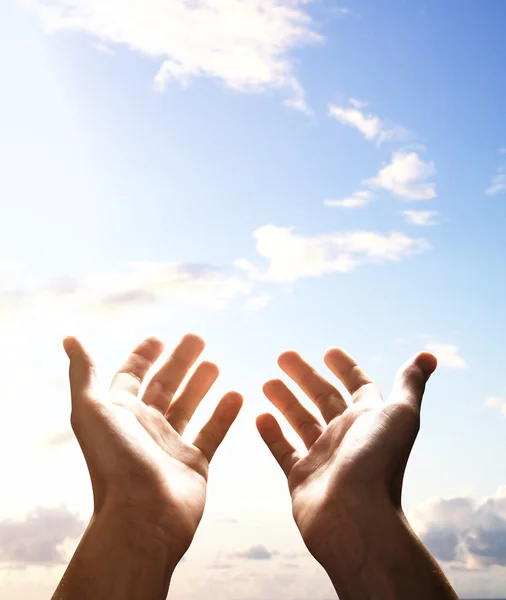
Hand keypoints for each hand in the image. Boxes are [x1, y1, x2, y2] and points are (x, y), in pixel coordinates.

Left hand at [65, 333, 242, 562]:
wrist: (143, 516)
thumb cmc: (115, 461)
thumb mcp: (92, 409)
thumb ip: (85, 373)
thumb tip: (70, 339)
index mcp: (120, 414)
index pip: (131, 377)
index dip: (142, 357)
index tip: (160, 339)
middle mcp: (144, 428)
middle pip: (164, 386)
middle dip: (179, 362)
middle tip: (198, 339)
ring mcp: (169, 446)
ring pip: (188, 407)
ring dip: (200, 384)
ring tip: (215, 363)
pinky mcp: (194, 464)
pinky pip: (211, 433)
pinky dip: (224, 415)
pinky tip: (237, 395)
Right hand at [256, 348, 436, 566]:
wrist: (355, 518)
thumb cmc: (378, 463)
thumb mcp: (400, 414)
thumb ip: (409, 384)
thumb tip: (428, 357)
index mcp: (369, 420)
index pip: (358, 386)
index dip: (346, 367)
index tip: (328, 351)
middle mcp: (347, 437)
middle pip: (324, 398)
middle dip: (305, 375)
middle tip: (283, 355)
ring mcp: (323, 458)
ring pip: (301, 421)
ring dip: (286, 400)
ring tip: (267, 381)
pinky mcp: (301, 478)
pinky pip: (283, 450)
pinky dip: (272, 434)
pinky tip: (259, 416)